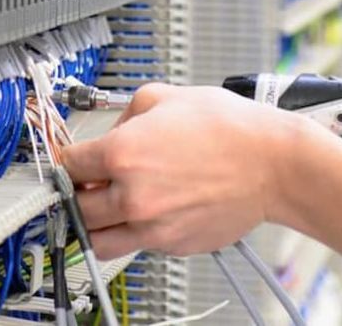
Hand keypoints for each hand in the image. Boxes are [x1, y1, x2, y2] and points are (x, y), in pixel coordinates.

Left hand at [60, 83, 301, 258]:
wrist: (273, 165)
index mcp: (122, 154)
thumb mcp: (165, 96)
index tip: (73, 161)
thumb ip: (126, 114)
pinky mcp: (172, 245)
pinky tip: (151, 209)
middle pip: (75, 208)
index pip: (68, 166)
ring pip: (97, 239)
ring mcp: (152, 226)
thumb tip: (113, 132)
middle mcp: (132, 196)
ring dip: (96, 223)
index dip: (68, 160)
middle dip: (77, 193)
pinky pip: (136, 245)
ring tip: (108, 207)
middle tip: (89, 184)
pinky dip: (134, 231)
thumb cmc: (230, 129)